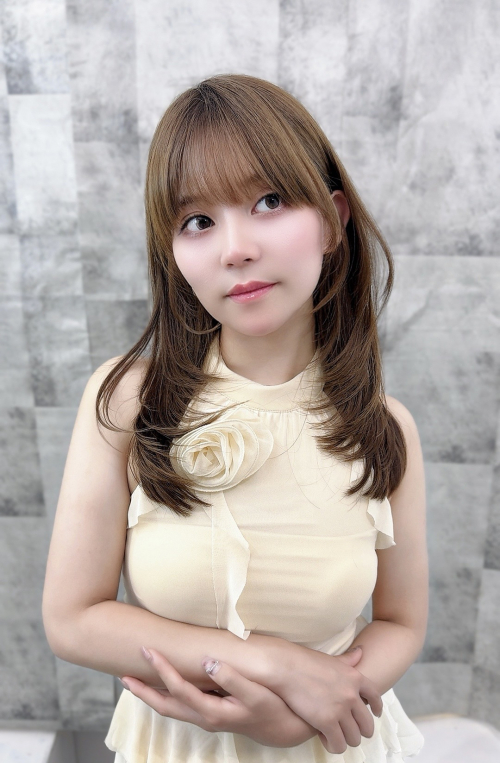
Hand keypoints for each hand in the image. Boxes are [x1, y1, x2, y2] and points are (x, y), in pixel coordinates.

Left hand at [121, 648, 316, 748]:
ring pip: (170, 709)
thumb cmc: (273, 709)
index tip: (148, 650)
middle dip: (143, 690)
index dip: (161, 669)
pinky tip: (164, 685)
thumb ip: (232, 678)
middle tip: (123, 674)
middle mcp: (204, 719)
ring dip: (151, 695)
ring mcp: (206, 718)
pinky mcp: (211, 714)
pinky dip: (166, 696)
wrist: (285, 730)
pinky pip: (180, 706)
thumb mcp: (256, 694)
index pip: (178, 688)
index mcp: (211, 712)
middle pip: (164, 706)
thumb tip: (208, 662)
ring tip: (135, 680)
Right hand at [269, 645, 383, 754]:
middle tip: (349, 731)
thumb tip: (361, 652)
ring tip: (334, 735)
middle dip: (360, 731)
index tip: (375, 714)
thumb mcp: (332, 659)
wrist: (287, 667)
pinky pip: (338, 744)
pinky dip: (333, 745)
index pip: (375, 697)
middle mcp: (352, 695)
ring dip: (345, 740)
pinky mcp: (326, 722)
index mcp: (355, 677)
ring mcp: (340, 709)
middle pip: (367, 724)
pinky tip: (323, 737)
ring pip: (354, 738)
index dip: (377, 708)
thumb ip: (348, 659)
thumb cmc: (305, 661)